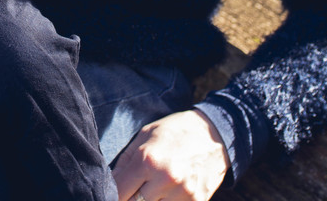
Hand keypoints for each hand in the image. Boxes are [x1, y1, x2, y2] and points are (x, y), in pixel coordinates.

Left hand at [112, 110, 228, 200]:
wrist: (215, 134)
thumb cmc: (175, 131)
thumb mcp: (144, 136)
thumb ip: (125, 162)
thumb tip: (111, 183)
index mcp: (148, 160)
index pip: (120, 191)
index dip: (114, 193)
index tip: (116, 190)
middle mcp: (165, 179)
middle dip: (131, 197)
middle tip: (135, 188)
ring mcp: (183, 194)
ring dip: (149, 200)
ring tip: (152, 188)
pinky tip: (167, 192)